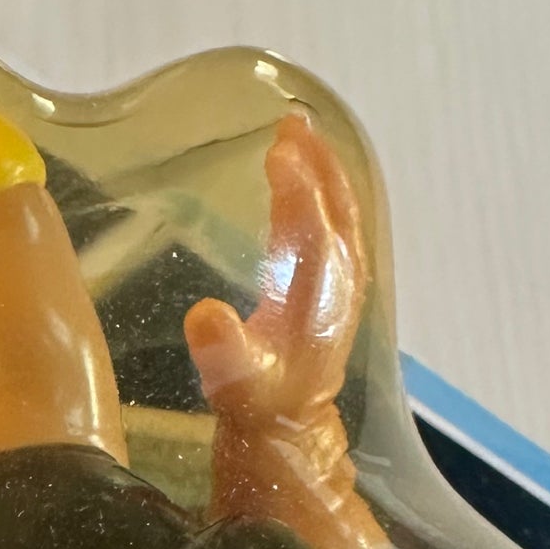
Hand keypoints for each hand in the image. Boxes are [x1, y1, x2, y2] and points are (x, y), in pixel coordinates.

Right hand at [184, 114, 366, 429]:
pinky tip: (314, 180)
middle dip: (316, 162)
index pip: (310, 228)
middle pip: (336, 208)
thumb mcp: (231, 380)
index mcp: (312, 296)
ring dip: (326, 171)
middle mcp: (338, 282)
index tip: (278, 149)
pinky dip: (331, 194)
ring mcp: (345, 283)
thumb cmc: (258, 401)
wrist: (290, 426)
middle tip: (292, 122)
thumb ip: (220, 349)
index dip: (297, 188)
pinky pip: (343, 225)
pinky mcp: (342, 287)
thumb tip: (204, 316)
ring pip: (344, 212)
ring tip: (302, 135)